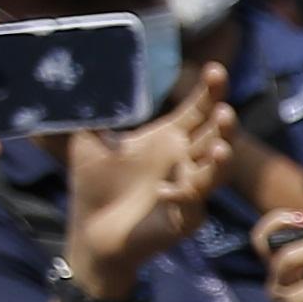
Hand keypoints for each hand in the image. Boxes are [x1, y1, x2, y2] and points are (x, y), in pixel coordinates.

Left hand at [60, 76, 235, 286]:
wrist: (91, 231)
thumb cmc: (94, 186)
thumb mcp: (85, 141)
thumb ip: (92, 111)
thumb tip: (77, 74)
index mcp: (168, 139)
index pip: (197, 111)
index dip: (209, 91)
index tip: (216, 70)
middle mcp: (185, 162)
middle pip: (216, 138)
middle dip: (224, 126)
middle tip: (225, 112)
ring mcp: (190, 191)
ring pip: (215, 173)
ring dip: (221, 162)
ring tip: (222, 150)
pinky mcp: (186, 219)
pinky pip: (192, 205)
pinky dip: (182, 197)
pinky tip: (165, 193)